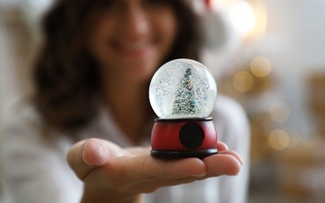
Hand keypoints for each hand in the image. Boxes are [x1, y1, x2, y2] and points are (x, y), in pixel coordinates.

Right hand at [67, 138, 242, 202]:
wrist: (105, 180)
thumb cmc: (92, 166)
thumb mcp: (81, 159)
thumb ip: (86, 155)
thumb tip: (96, 153)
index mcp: (128, 174)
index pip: (154, 170)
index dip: (177, 168)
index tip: (199, 165)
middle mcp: (150, 176)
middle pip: (181, 172)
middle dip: (208, 168)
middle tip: (235, 163)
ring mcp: (161, 172)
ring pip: (190, 168)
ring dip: (215, 164)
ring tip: (236, 159)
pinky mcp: (167, 165)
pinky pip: (190, 160)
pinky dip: (207, 156)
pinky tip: (224, 150)